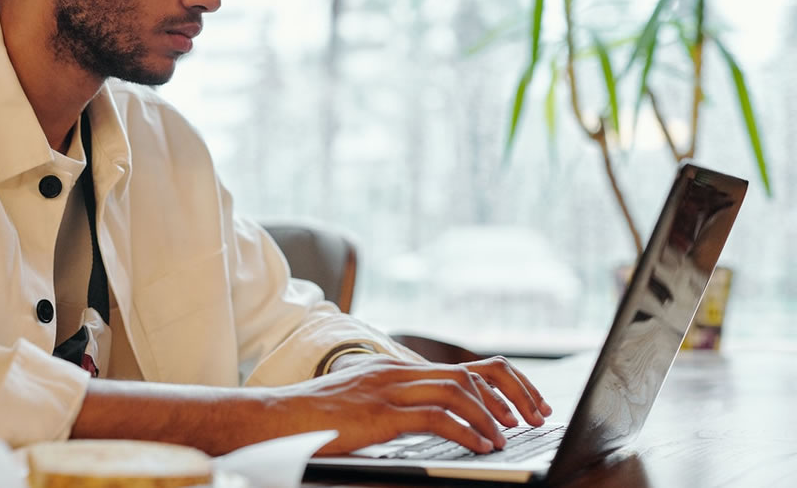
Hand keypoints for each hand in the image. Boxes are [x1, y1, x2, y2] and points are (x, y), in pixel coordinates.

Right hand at [270, 354, 551, 455]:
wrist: (280, 417)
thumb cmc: (318, 417)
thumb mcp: (365, 402)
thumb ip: (397, 403)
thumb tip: (439, 421)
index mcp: (397, 368)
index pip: (464, 367)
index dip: (503, 384)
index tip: (526, 405)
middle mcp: (398, 371)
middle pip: (471, 373)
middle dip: (511, 395)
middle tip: (533, 418)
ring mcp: (389, 389)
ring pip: (458, 391)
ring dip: (491, 416)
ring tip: (508, 437)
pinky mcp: (381, 413)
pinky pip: (437, 417)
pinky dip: (467, 432)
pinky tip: (480, 446)